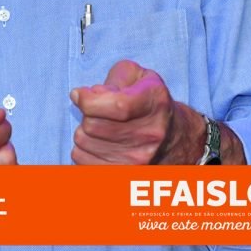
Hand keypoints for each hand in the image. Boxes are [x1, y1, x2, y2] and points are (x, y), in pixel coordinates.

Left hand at [69, 59, 201, 164]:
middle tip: (96, 110)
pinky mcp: (123, 174)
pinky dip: (82, 148)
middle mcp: (150, 134)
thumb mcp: (138, 76)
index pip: (117, 106)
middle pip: (93, 124)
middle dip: (87, 113)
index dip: (89, 100)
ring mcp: (138, 159)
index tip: (79, 94)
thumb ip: (113, 79)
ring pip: (83, 142)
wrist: (172, 137)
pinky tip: (97, 142)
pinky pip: (81, 159)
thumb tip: (85, 96)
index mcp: (154, 103)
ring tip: (101, 127)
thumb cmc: (148, 102)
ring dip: (84, 130)